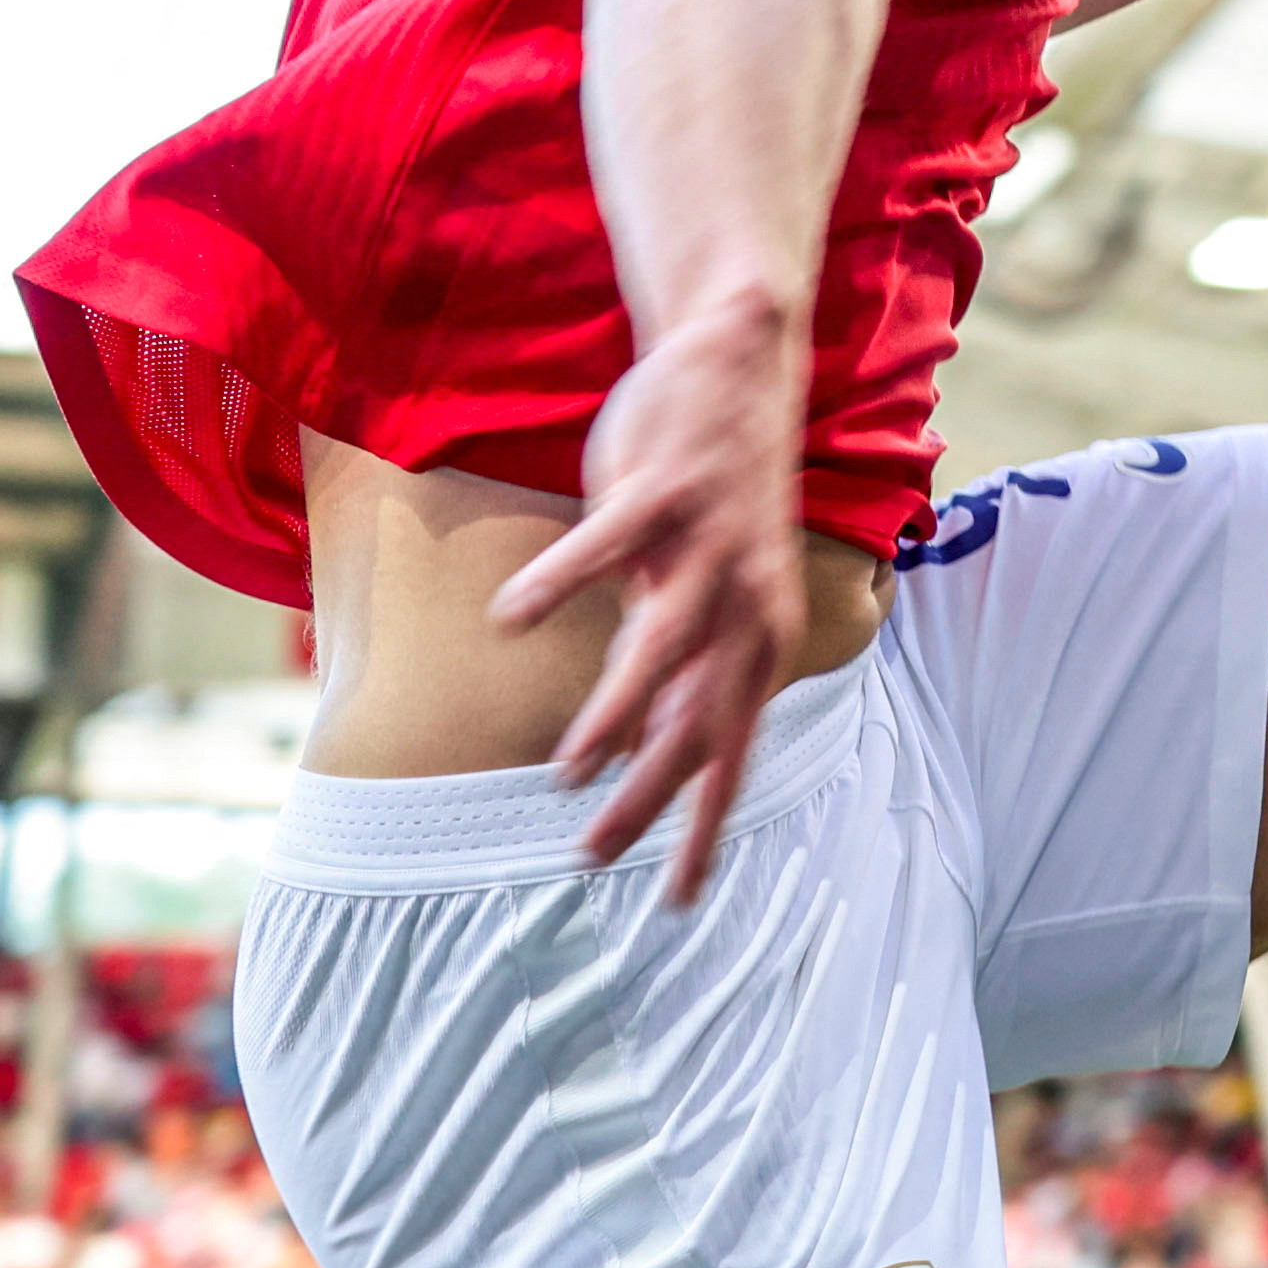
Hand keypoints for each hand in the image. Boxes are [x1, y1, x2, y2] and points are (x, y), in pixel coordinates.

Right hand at [492, 297, 809, 902]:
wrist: (741, 366)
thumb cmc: (713, 492)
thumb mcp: (716, 587)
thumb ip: (688, 658)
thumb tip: (643, 737)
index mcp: (757, 637)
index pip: (732, 752)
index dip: (705, 828)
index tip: (679, 901)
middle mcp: (744, 605)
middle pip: (696, 720)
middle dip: (647, 796)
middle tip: (595, 854)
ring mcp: (706, 548)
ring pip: (660, 650)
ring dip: (614, 714)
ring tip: (568, 770)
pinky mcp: (664, 492)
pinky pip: (606, 547)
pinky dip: (560, 584)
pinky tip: (510, 617)